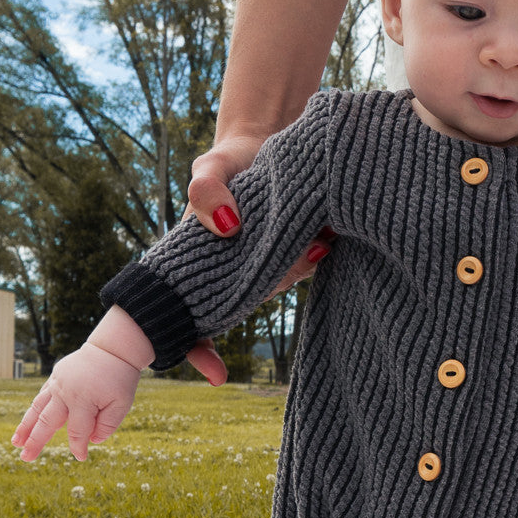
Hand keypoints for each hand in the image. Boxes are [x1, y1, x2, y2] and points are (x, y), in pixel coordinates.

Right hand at [11, 344, 141, 461]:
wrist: (112, 349)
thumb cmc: (120, 378)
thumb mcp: (122, 403)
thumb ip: (108, 424)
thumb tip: (93, 440)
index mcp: (83, 400)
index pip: (77, 431)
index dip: (79, 446)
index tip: (81, 457)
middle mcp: (65, 392)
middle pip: (47, 422)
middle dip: (36, 442)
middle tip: (25, 458)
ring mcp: (58, 383)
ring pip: (38, 409)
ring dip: (26, 426)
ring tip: (16, 442)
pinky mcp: (56, 377)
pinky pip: (42, 396)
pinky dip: (34, 410)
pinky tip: (28, 422)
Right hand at [183, 134, 334, 380]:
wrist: (269, 143)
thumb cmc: (231, 162)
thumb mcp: (210, 167)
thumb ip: (206, 188)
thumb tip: (226, 224)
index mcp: (202, 265)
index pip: (192, 317)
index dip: (198, 350)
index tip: (217, 375)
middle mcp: (236, 273)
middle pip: (249, 299)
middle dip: (273, 280)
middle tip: (297, 251)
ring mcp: (267, 266)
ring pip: (282, 283)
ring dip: (298, 265)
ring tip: (314, 239)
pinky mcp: (297, 252)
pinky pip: (306, 265)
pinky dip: (316, 252)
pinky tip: (325, 235)